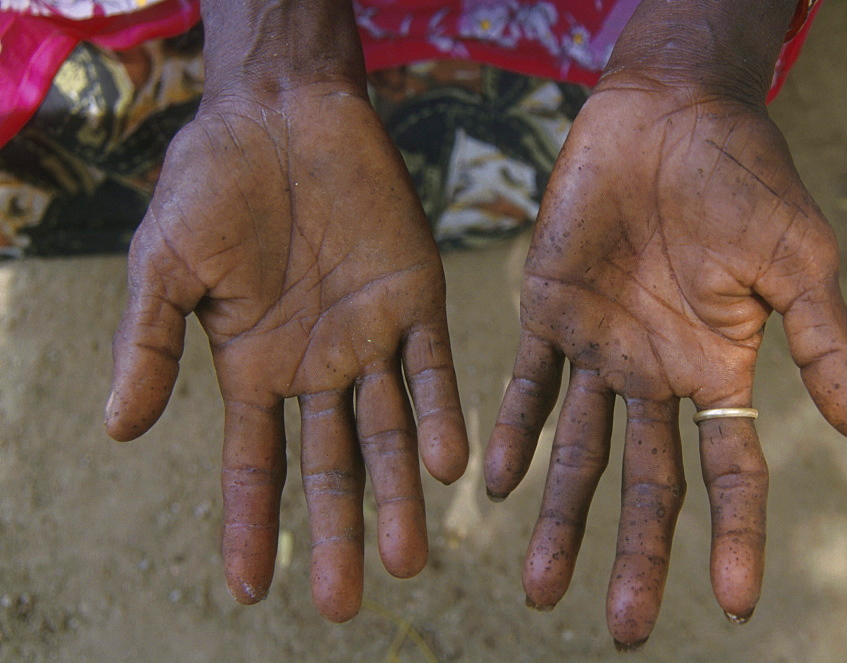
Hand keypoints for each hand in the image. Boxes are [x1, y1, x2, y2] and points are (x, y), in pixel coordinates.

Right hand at [105, 82, 467, 621]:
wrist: (281, 115)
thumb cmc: (211, 184)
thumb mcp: (164, 267)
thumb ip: (150, 346)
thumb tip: (117, 431)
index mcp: (254, 368)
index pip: (252, 464)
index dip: (249, 525)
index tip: (252, 590)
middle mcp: (318, 367)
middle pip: (331, 465)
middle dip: (339, 531)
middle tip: (348, 601)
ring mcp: (371, 337)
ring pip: (390, 431)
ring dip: (401, 492)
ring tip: (412, 556)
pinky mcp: (417, 299)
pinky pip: (433, 367)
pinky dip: (441, 413)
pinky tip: (447, 465)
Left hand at [484, 75, 846, 646]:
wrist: (668, 112)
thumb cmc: (745, 176)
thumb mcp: (797, 261)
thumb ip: (822, 345)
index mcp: (719, 367)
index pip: (731, 473)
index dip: (737, 538)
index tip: (737, 606)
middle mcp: (656, 372)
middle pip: (647, 483)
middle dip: (635, 554)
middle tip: (621, 628)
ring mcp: (599, 347)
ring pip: (577, 449)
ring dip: (559, 515)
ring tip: (537, 584)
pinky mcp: (547, 310)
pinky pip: (524, 382)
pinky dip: (509, 430)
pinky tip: (493, 482)